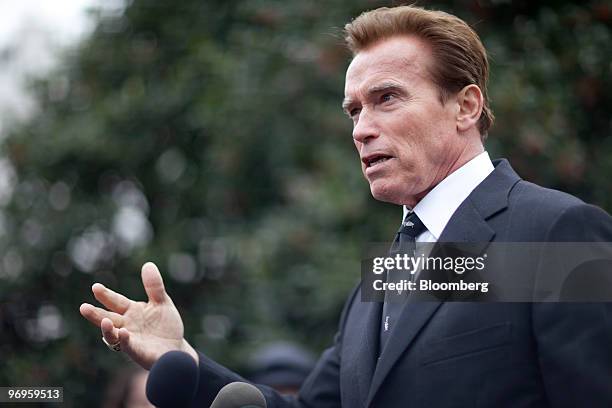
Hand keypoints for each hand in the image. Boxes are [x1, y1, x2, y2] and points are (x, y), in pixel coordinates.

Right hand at [79, 262, 197, 368]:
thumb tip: (148, 264)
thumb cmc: (166, 326)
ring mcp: (130, 339)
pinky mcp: (137, 351)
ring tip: (104, 321)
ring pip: (112, 335)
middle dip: (95, 314)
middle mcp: (127, 325)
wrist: (177, 349)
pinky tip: (123, 332)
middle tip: (83, 307)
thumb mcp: (162, 303)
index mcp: (132, 311)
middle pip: (108, 318)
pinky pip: (128, 346)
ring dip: (106, 329)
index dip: (106, 295)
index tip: (95, 287)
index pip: (116, 302)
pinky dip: (124, 340)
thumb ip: (154, 286)